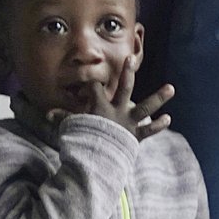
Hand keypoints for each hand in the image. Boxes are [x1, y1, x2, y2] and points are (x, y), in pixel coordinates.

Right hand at [49, 57, 175, 141]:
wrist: (96, 159)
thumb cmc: (82, 140)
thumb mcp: (71, 127)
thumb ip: (62, 118)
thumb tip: (47, 115)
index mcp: (100, 106)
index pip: (96, 87)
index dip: (92, 82)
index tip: (91, 81)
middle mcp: (117, 110)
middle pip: (124, 87)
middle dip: (128, 71)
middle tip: (131, 58)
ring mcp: (128, 122)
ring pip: (145, 107)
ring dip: (159, 98)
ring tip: (171, 88)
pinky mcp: (135, 136)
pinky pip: (148, 130)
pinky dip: (157, 125)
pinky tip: (168, 118)